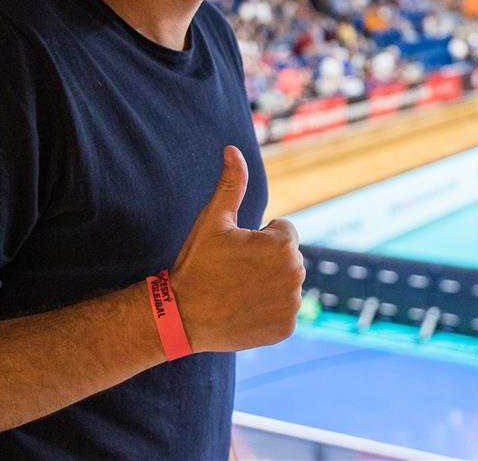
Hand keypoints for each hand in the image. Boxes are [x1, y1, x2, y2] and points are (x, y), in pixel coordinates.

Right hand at [168, 146, 304, 353]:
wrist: (181, 315)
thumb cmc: (197, 263)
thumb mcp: (213, 219)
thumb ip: (231, 183)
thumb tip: (233, 149)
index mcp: (283, 244)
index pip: (283, 231)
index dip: (258, 238)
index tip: (235, 252)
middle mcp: (296, 273)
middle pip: (286, 258)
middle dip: (266, 261)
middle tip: (234, 272)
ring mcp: (292, 304)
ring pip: (285, 285)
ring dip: (268, 285)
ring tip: (237, 291)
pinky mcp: (286, 328)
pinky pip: (283, 312)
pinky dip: (268, 311)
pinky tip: (243, 310)